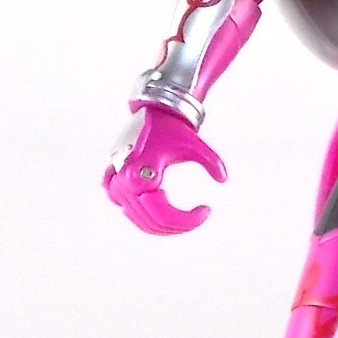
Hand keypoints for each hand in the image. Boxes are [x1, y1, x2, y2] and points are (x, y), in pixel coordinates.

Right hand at [103, 105, 226, 234]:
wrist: (153, 113)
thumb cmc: (172, 128)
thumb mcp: (196, 146)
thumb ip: (212, 163)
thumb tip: (222, 179)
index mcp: (141, 174)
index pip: (163, 215)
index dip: (187, 221)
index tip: (206, 210)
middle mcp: (125, 181)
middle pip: (153, 222)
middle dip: (179, 224)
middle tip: (199, 216)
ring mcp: (117, 183)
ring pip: (140, 220)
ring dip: (164, 224)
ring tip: (185, 218)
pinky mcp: (114, 181)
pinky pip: (128, 210)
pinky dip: (145, 216)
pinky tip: (161, 213)